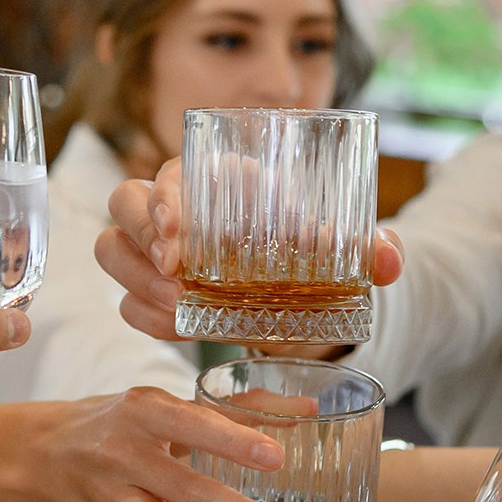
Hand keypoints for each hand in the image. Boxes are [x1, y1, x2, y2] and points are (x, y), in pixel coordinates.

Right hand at [39, 388, 301, 501]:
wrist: (50, 451)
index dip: (232, 441)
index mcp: (142, 409)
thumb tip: (308, 408)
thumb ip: (237, 408)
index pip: (189, 423)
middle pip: (182, 486)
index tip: (276, 457)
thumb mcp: (169, 402)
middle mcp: (123, 451)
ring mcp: (115, 494)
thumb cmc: (123, 422)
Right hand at [97, 160, 403, 342]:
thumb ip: (367, 249)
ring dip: (135, 280)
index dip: (163, 200)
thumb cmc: (308, 251)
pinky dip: (146, 316)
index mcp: (214, 177)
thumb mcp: (339, 250)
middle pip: (123, 204)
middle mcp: (174, 208)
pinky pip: (125, 300)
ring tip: (176, 306)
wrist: (302, 291)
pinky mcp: (150, 290)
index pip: (168, 173)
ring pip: (112, 250)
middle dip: (140, 237)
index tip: (179, 233)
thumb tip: (388, 261)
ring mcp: (154, 251)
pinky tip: (177, 328)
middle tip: (175, 274)